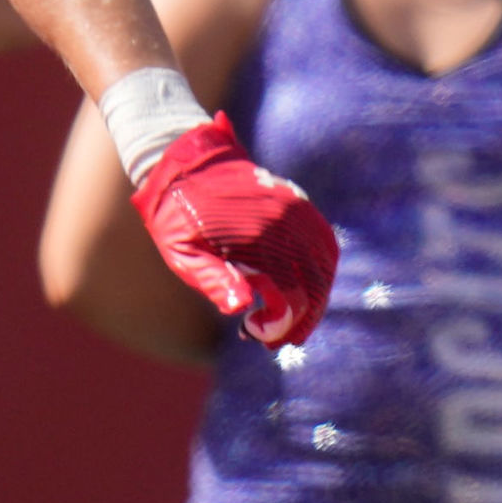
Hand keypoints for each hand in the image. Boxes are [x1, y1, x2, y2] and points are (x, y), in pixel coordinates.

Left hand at [133, 115, 336, 344]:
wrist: (184, 163)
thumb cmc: (177, 217)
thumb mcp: (183, 253)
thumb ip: (213, 281)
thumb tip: (242, 310)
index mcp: (256, 239)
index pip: (290, 297)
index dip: (280, 326)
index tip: (257, 335)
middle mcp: (283, 222)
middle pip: (313, 284)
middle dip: (301, 319)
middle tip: (280, 339)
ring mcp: (295, 209)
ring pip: (324, 265)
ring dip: (315, 297)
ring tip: (296, 320)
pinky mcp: (298, 201)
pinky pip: (323, 241)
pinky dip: (321, 269)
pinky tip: (305, 288)